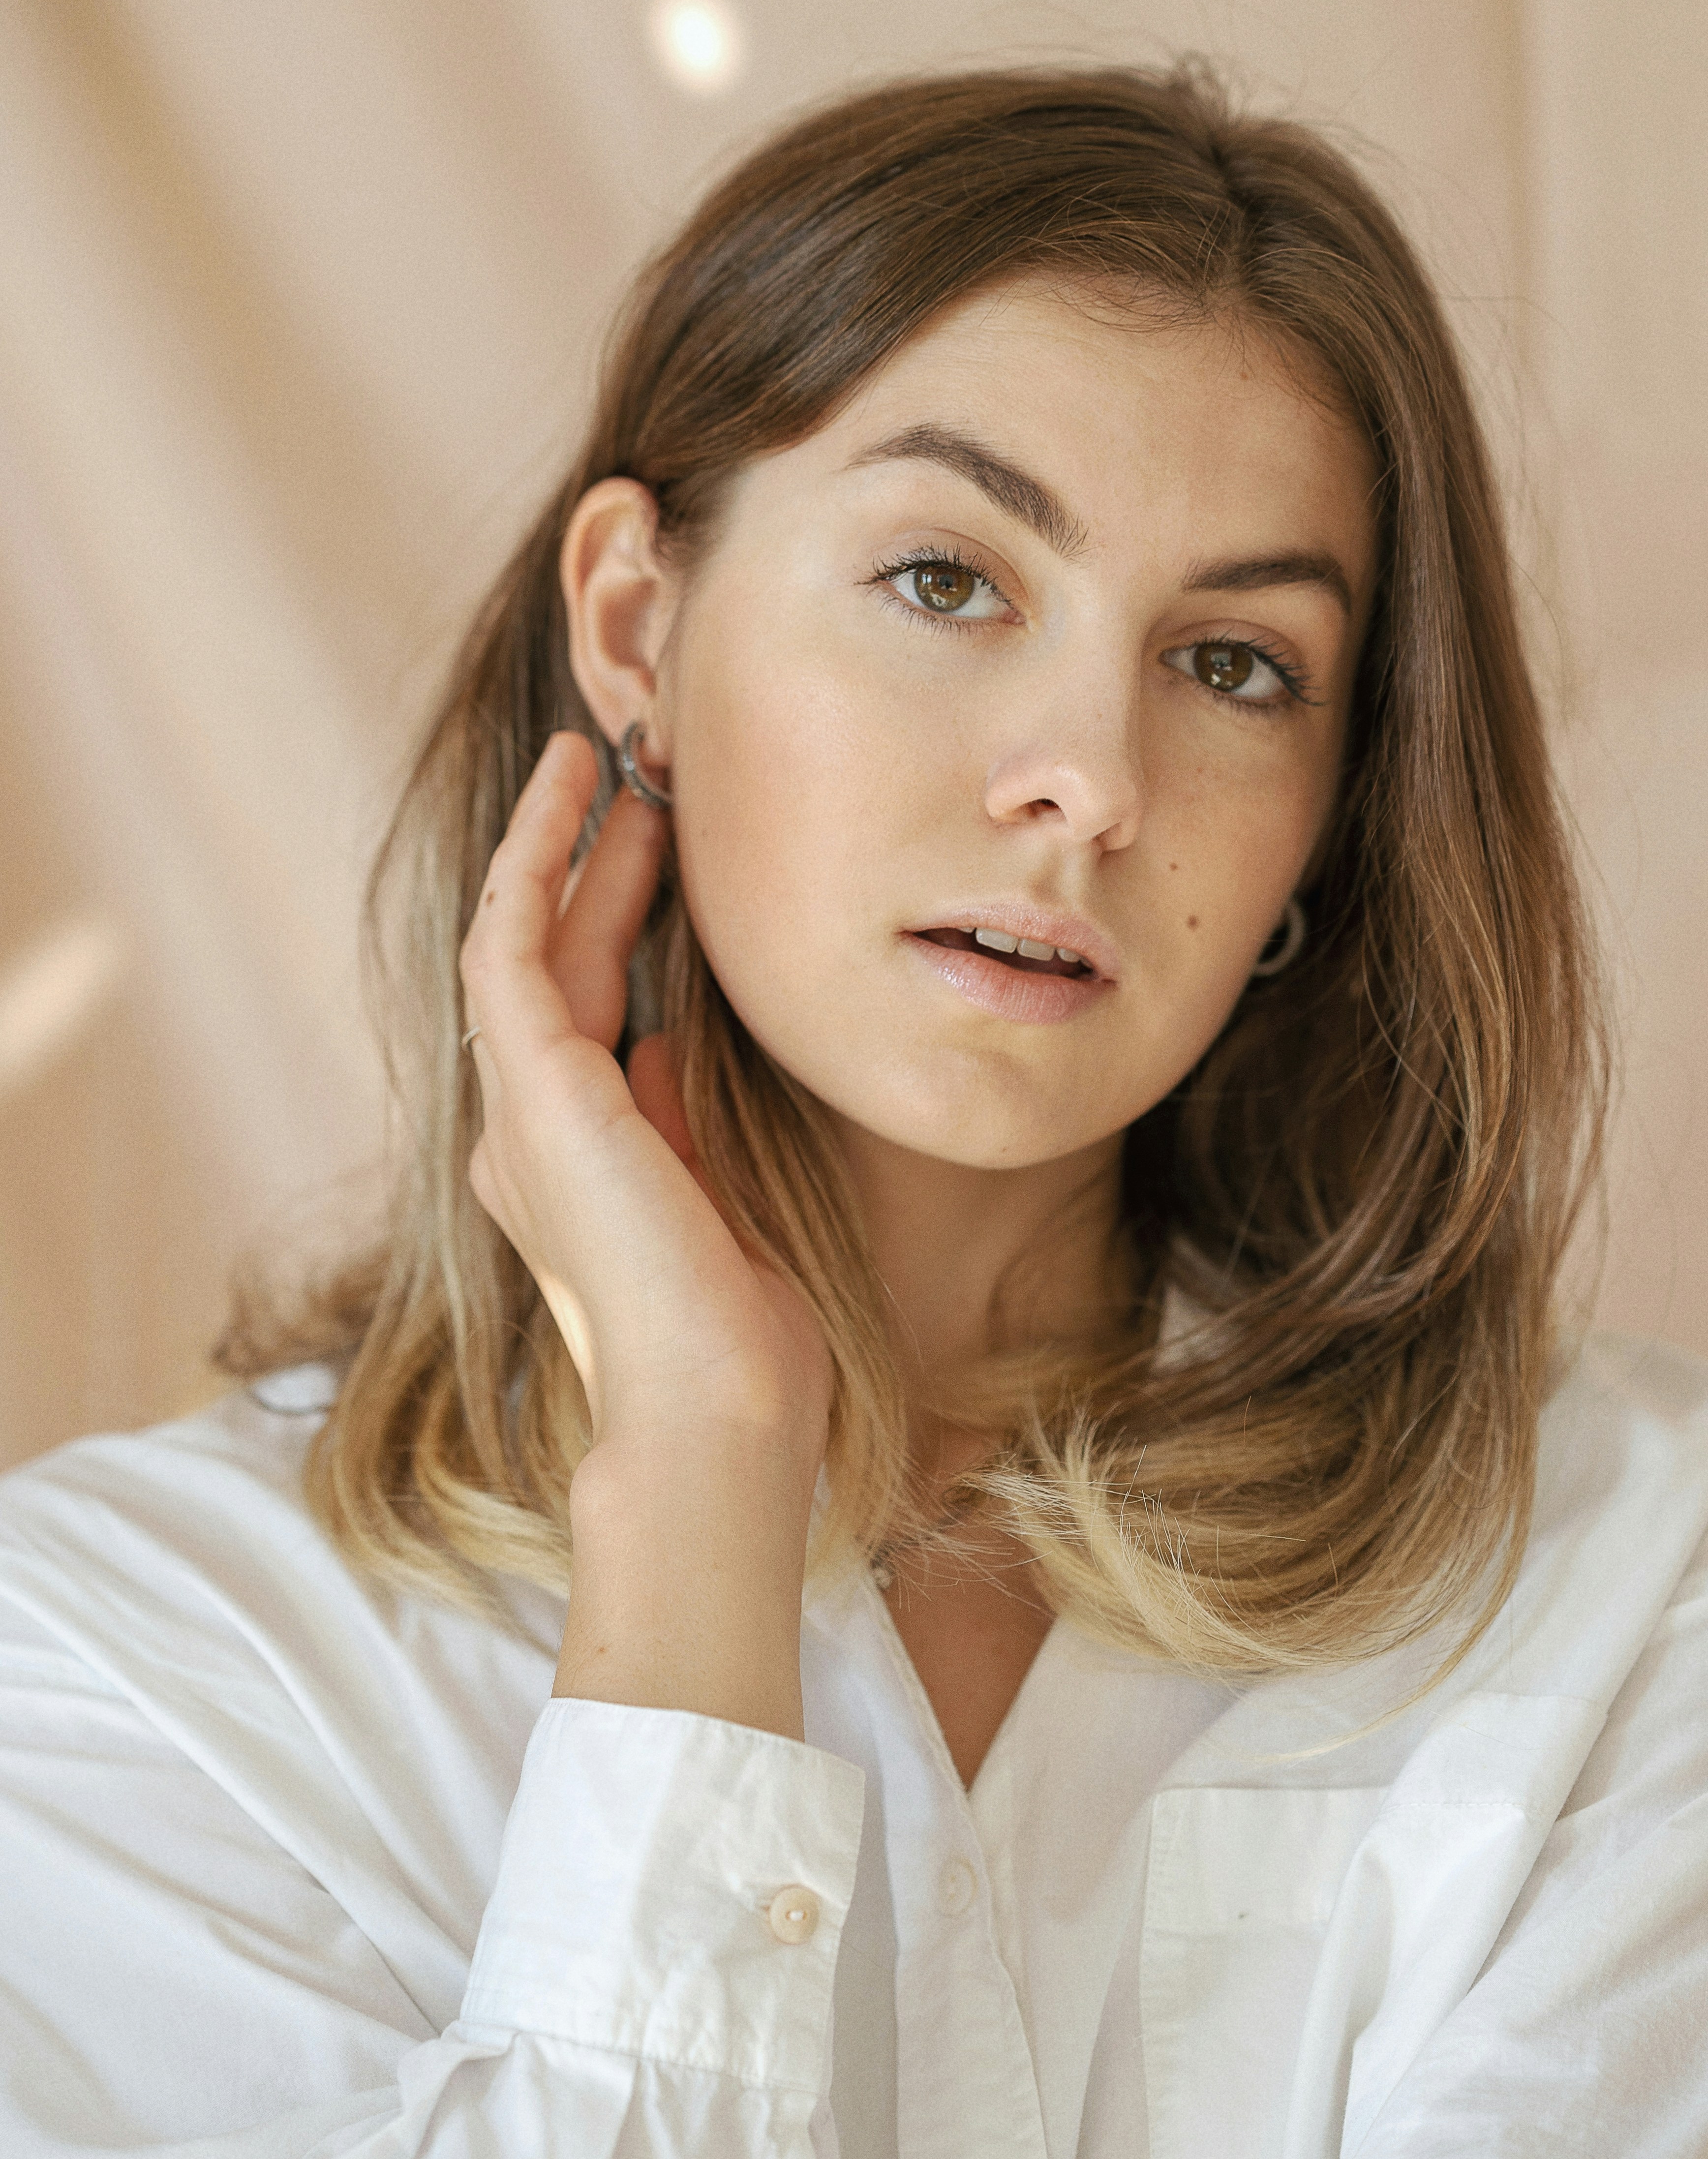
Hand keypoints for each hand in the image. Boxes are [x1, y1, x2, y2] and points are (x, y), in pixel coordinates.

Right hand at [460, 732, 828, 1726]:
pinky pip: (512, 941)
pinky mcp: (530, 1090)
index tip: (667, 832)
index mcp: (573, 1159)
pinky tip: (578, 792)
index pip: (591, 1000)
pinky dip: (537, 859)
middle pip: (558, 954)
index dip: (622, 907)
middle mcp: (530, 1129)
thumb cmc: (743, 1334)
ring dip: (562, 837)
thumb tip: (670, 1041)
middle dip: (595, 854)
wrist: (719, 1407)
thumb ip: (678, 1117)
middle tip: (644, 762)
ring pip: (526, 932)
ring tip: (607, 751)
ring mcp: (522, 1107)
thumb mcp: (716, 1192)